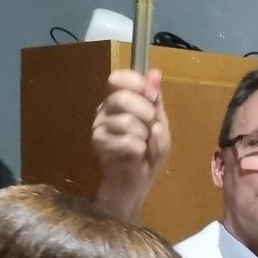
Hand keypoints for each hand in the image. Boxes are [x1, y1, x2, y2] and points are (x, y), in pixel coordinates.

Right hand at [91, 68, 170, 221]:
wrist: (135, 184)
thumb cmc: (147, 154)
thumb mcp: (159, 125)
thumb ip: (156, 101)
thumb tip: (155, 73)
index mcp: (117, 101)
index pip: (117, 78)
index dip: (137, 84)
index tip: (152, 97)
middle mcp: (104, 111)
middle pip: (121, 98)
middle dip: (145, 113)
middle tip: (150, 127)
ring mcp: (99, 128)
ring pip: (126, 122)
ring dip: (144, 136)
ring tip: (142, 145)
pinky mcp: (99, 146)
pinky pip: (126, 141)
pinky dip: (140, 149)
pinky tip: (136, 155)